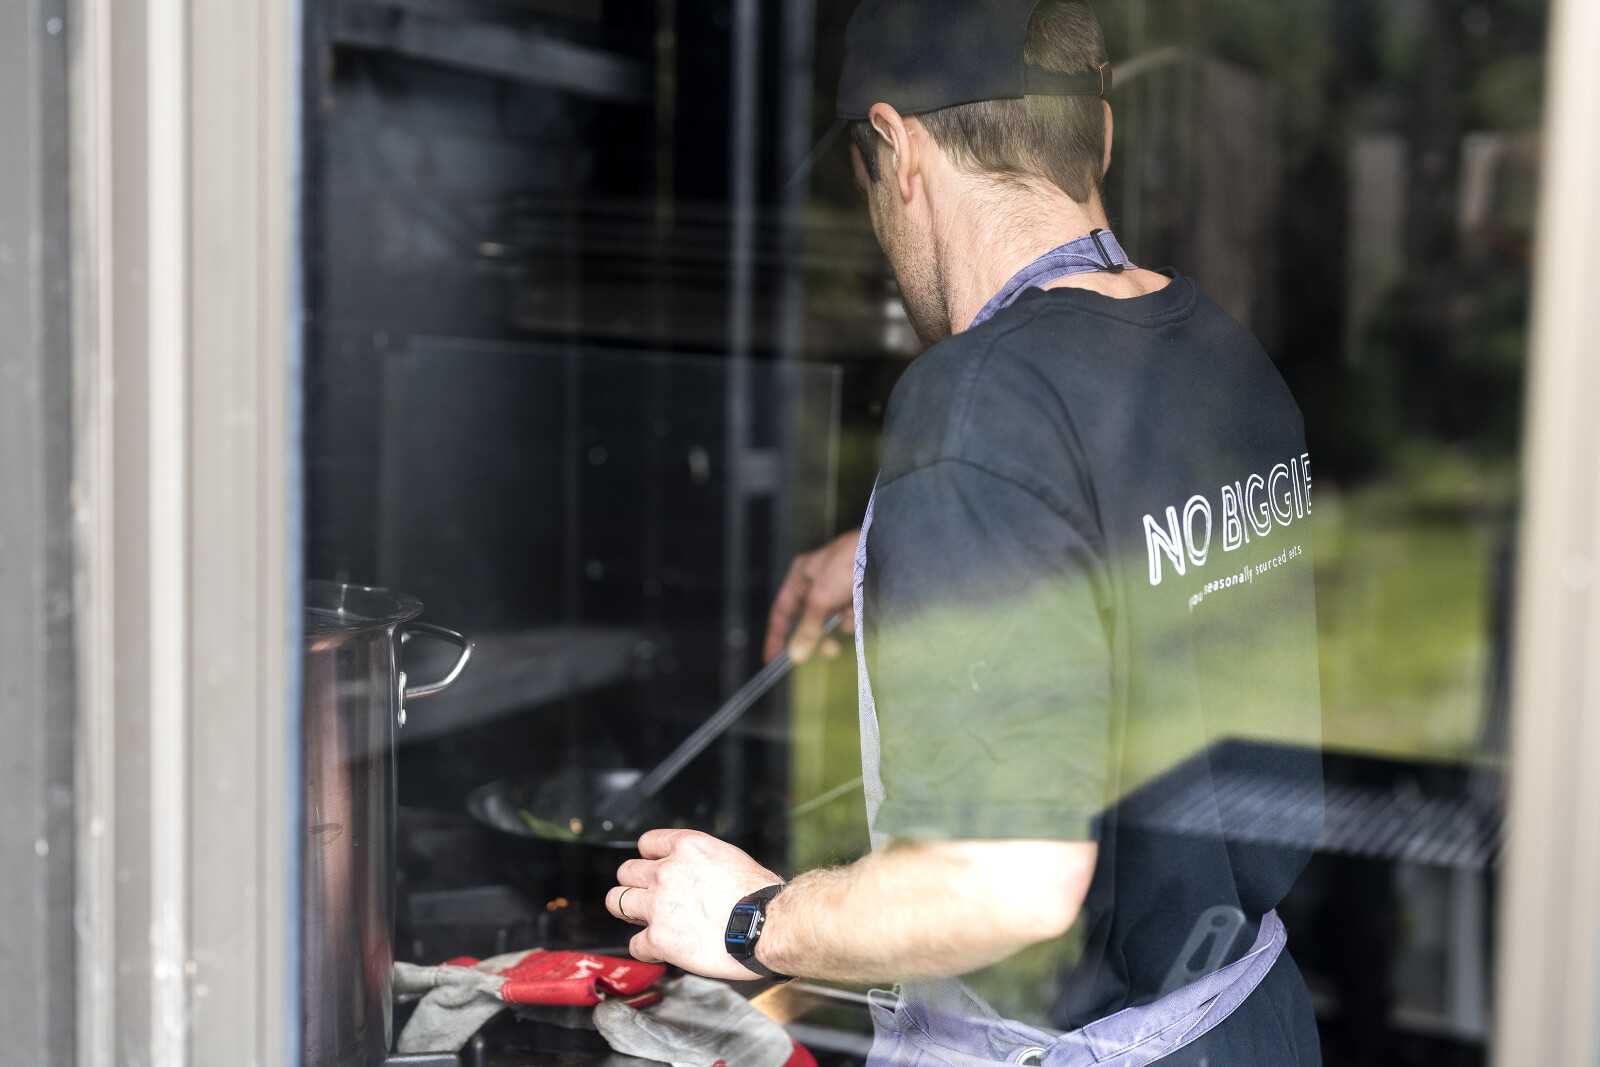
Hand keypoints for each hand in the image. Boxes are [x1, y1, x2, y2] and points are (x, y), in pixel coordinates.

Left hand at [606, 829, 782, 980]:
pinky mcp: (658, 938)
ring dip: (629, 911)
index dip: (650, 857)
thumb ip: (705, 863)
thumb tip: (702, 875)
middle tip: (646, 896)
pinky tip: (659, 951)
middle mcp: (666, 872)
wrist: (767, 926)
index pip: (648, 842)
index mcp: (687, 847)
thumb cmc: (762, 897)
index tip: (654, 867)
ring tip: (643, 921)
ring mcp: (658, 905)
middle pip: (626, 871)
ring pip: (617, 902)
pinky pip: (635, 944)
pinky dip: (645, 949)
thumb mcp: (733, 859)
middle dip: (634, 883)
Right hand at [763, 528, 860, 662]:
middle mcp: (817, 584)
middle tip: (829, 649)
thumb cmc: (847, 563)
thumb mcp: (820, 598)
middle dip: (818, 635)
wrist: (884, 554)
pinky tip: (863, 607)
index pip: (781, 611)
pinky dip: (856, 617)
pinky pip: (850, 618)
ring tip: (851, 613)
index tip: (773, 657)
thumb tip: (795, 654)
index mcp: (800, 576)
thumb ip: (807, 628)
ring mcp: (838, 591)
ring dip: (842, 623)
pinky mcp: (856, 597)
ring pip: (831, 622)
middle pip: (808, 621)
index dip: (776, 635)